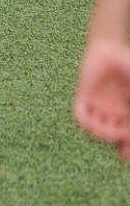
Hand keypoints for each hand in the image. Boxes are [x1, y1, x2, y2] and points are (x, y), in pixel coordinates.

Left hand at [75, 39, 129, 160]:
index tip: (123, 157)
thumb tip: (129, 119)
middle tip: (121, 136)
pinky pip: (81, 114)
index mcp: (126, 111)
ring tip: (108, 131)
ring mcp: (97, 104)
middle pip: (111, 134)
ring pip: (96, 128)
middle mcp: (111, 111)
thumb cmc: (128, 66)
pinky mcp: (84, 96)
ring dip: (100, 133)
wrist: (110, 49)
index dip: (126, 147)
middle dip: (115, 139)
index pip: (125, 135)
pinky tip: (92, 122)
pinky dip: (85, 122)